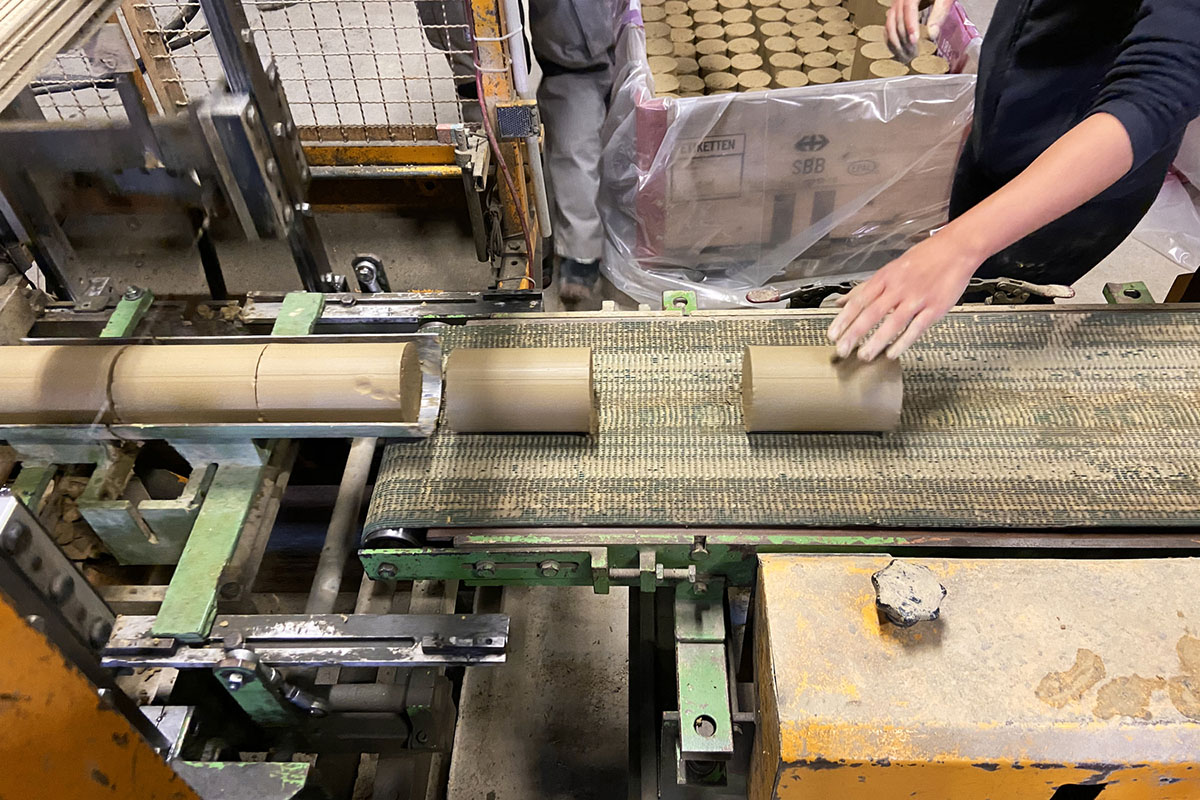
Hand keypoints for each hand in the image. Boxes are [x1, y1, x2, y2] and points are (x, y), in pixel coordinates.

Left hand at [826, 232, 982, 360]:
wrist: (956, 249)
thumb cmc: (923, 258)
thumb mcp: (890, 269)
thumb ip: (866, 288)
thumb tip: (842, 302)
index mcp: (886, 278)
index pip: (859, 300)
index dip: (844, 319)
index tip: (832, 334)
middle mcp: (899, 288)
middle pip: (872, 313)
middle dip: (855, 333)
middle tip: (842, 350)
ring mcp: (917, 298)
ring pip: (893, 323)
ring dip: (877, 341)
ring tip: (864, 356)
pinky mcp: (935, 308)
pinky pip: (916, 328)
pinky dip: (903, 341)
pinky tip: (892, 353)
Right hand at [887, 0, 954, 55]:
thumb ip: (939, 13)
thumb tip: (932, 33)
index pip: (908, 9)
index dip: (910, 25)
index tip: (914, 40)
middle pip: (896, 20)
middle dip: (903, 38)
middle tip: (912, 54)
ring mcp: (895, 6)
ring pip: (889, 25)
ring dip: (895, 42)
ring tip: (905, 55)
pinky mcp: (895, 13)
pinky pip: (888, 26)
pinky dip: (891, 39)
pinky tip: (897, 49)